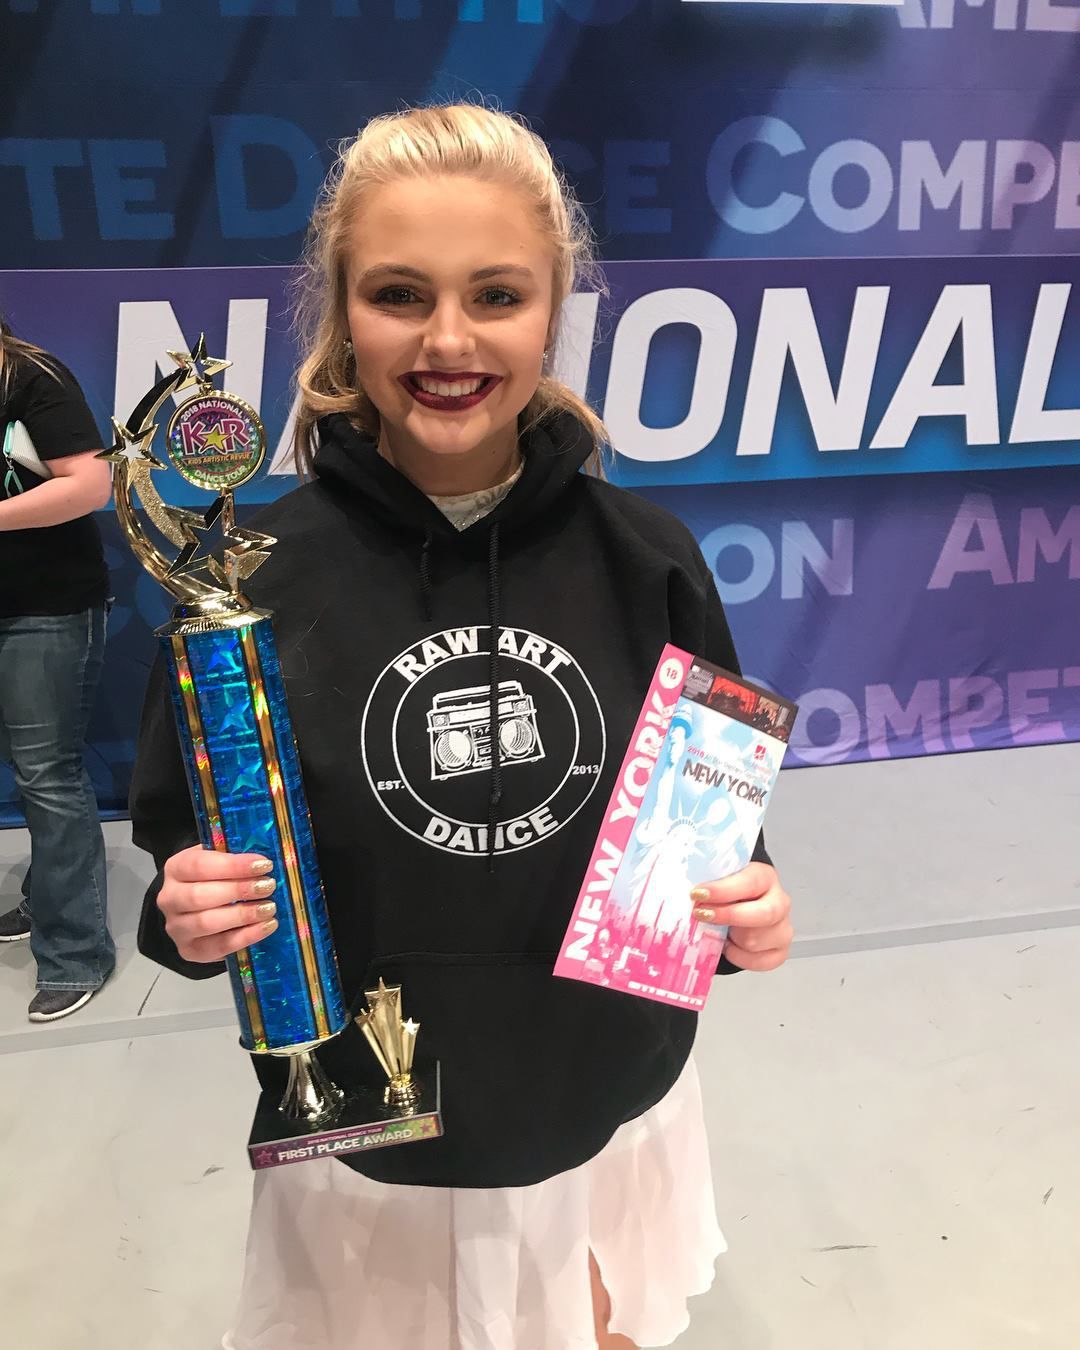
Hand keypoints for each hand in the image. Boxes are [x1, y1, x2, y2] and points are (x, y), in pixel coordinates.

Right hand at [158, 845, 279, 962]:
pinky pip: (218, 946)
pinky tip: (266, 926)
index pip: (199, 865)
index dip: (233, 866)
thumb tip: (264, 859)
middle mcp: (169, 898)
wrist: (195, 908)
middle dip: (238, 890)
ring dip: (242, 915)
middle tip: (268, 886)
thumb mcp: (218, 859)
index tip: (263, 864)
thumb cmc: (213, 878)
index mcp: (175, 868)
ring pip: (206, 923)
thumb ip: (234, 856)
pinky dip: (246, 937)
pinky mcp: (189, 950)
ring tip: (269, 908)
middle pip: (199, 896)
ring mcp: (176, 927)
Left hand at [690, 863, 792, 971]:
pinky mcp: (779, 951)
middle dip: (730, 916)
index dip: (723, 890)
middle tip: (702, 914)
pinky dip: (738, 956)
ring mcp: (782, 928)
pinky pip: (759, 961)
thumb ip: (704, 881)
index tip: (698, 894)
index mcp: (765, 877)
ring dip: (731, 938)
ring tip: (718, 930)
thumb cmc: (726, 892)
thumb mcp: (716, 878)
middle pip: (764, 914)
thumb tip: (680, 888)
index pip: (750, 882)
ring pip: (756, 941)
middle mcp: (779, 902)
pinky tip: (729, 944)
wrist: (737, 905)